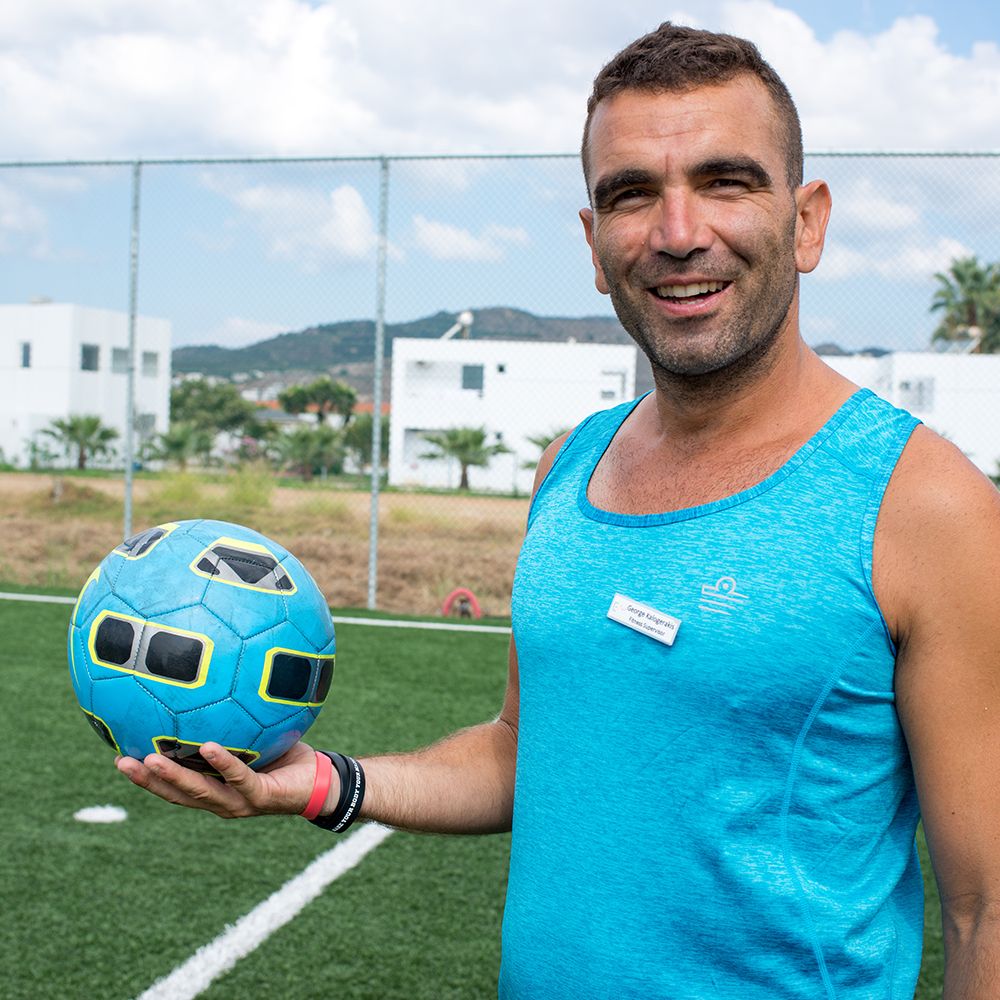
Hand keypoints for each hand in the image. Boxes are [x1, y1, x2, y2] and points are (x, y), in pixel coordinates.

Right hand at [115, 741, 325, 818]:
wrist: (325, 782)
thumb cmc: (288, 758)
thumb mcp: (256, 738)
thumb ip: (234, 721)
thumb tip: (217, 684)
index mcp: (216, 788)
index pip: (173, 786)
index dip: (146, 776)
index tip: (120, 757)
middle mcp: (222, 800)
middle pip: (176, 793)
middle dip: (147, 780)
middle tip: (120, 761)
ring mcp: (240, 801)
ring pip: (199, 790)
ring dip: (173, 776)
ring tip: (150, 758)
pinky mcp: (260, 796)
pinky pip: (239, 776)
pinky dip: (222, 762)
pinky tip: (206, 746)